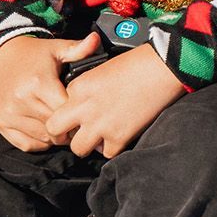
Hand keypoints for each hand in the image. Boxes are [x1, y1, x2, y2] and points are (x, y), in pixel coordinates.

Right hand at [0, 30, 99, 151]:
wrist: (0, 57)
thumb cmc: (34, 55)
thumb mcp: (56, 49)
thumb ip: (78, 49)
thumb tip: (96, 39)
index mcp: (38, 82)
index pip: (65, 110)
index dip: (78, 113)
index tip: (84, 110)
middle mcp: (21, 100)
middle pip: (55, 126)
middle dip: (68, 126)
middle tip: (76, 121)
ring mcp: (9, 114)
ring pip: (43, 138)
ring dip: (55, 136)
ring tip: (62, 125)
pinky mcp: (1, 123)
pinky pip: (26, 144)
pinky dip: (39, 142)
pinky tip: (46, 131)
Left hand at [45, 43, 187, 158]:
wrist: (162, 67)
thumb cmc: (138, 62)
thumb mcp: (103, 67)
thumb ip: (88, 86)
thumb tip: (87, 101)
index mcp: (79, 85)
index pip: (60, 104)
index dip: (71, 109)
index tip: (81, 111)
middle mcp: (84, 107)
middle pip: (54, 128)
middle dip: (62, 132)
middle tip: (75, 131)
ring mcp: (100, 124)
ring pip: (77, 148)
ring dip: (87, 144)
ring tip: (99, 137)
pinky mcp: (119, 137)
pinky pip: (106, 154)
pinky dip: (112, 148)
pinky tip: (119, 137)